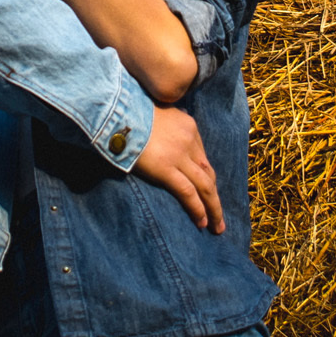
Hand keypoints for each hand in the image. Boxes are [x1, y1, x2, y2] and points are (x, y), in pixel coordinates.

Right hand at [133, 107, 223, 232]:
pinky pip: (187, 192)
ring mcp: (179, 154)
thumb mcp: (155, 114)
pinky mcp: (165, 168)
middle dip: (214, 197)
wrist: (116, 109)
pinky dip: (197, 209)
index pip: (201, 156)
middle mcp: (189, 140)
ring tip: (216, 227)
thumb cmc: (127, 111)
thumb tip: (158, 136)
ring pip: (204, 186)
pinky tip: (201, 222)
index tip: (206, 192)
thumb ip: (163, 127)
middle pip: (208, 173)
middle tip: (219, 217)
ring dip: (213, 208)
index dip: (205, 177)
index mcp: (188, 126)